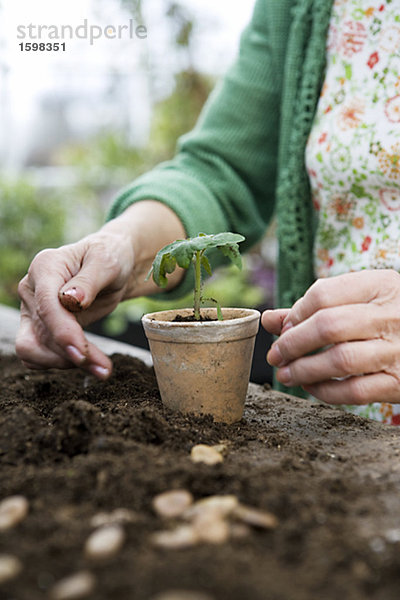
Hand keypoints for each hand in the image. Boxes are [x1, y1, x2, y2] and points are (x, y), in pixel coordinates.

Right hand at [16, 201, 185, 378]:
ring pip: (37, 351)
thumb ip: (88, 281)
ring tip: (103, 368)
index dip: (62, 332)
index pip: (46, 305)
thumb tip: (71, 300)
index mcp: (45, 267)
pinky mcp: (43, 329)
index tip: (82, 353)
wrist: (113, 266)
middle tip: (101, 367)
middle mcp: (32, 290)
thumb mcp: (107, 263)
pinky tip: (93, 363)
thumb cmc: (110, 257)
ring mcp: (34, 312)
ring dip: (68, 363)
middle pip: (34, 335)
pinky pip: (44, 355)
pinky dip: (65, 362)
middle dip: (65, 355)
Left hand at [262, 270, 399, 404]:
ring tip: (287, 374)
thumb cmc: (390, 316)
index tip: (283, 328)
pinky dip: (326, 392)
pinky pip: (355, 392)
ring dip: (303, 370)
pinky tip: (313, 388)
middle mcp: (392, 315)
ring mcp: (398, 350)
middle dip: (292, 343)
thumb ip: (315, 307)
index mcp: (382, 285)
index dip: (295, 314)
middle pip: (327, 326)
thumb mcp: (362, 299)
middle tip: (276, 355)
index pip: (324, 294)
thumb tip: (269, 319)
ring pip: (339, 360)